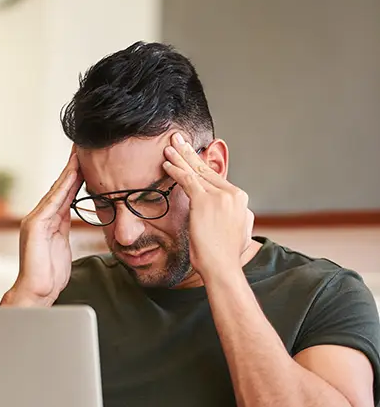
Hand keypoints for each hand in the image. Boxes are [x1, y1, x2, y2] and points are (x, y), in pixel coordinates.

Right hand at [3, 147, 82, 306]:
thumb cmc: (49, 275)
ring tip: (81, 152)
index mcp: (48, 220)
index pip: (65, 193)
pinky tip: (73, 173)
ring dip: (70, 170)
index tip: (88, 158)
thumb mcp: (62, 247)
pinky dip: (63, 186)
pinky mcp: (35, 225)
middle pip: (60, 186)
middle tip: (84, 145)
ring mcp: (36, 219)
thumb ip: (65, 230)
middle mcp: (39, 216)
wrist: (35, 292)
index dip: (76, 175)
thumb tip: (73, 221)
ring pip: (57, 190)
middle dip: (73, 165)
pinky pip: (53, 202)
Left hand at [162, 133, 253, 279]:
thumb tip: (229, 213)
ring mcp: (220, 196)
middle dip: (190, 153)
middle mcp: (232, 193)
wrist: (223, 268)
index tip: (191, 155)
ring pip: (195, 171)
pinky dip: (175, 170)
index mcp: (239, 199)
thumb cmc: (224, 256)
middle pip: (205, 169)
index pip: (215, 177)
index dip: (200, 165)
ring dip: (180, 157)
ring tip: (169, 145)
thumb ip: (232, 216)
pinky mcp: (205, 201)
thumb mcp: (235, 231)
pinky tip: (166, 163)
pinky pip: (187, 180)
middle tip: (179, 139)